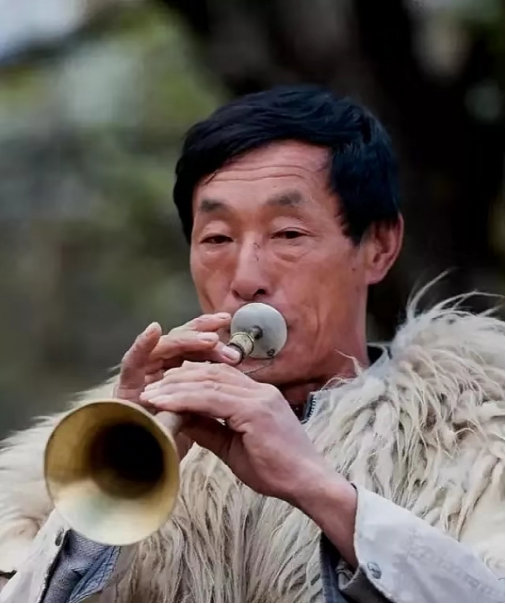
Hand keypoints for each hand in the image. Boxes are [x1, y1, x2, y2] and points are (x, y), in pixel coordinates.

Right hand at [114, 315, 241, 458]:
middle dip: (203, 336)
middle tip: (224, 329)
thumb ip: (203, 409)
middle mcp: (156, 377)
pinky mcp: (122, 386)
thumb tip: (227, 392)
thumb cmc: (163, 456)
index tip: (237, 349)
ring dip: (184, 339)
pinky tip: (155, 330)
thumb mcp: (192, 430)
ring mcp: (139, 380)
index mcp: (175, 385)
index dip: (214, 350)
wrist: (130, 479)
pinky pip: (131, 361)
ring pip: (162, 347)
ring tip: (207, 336)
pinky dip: (142, 344)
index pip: (195, 357)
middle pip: (182, 346)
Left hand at [140, 361, 330, 502]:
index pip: (218, 376)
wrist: (307, 484)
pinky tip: (164, 403)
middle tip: (150, 388)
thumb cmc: (275, 469)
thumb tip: (182, 421)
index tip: (164, 389)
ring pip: (208, 382)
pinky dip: (184, 399)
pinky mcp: (256, 410)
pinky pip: (212, 399)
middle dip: (177, 379)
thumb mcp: (233, 446)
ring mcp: (259, 397)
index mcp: (258, 395)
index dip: (189, 379)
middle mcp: (260, 390)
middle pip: (211, 373)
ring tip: (150, 395)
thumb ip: (210, 429)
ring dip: (175, 387)